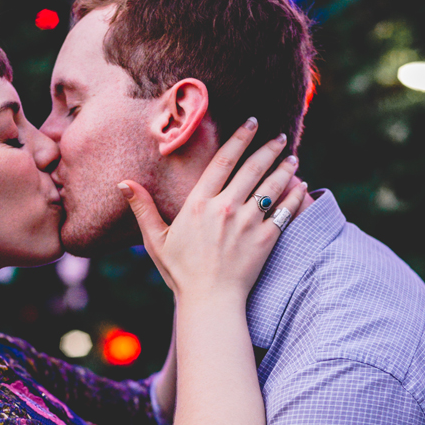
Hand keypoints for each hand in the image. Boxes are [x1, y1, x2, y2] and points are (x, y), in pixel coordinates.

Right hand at [118, 118, 306, 304]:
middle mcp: (225, 208)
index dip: (239, 138)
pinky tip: (301, 186)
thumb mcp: (156, 240)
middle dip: (268, 148)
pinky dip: (295, 196)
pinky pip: (286, 212)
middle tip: (280, 135)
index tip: (252, 123)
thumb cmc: (181, 272)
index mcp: (199, 204)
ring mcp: (248, 224)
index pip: (223, 161)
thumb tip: (123, 183)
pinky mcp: (266, 240)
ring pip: (272, 187)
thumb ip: (142, 208)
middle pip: (253, 169)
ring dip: (285, 168)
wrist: (209, 301)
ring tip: (292, 157)